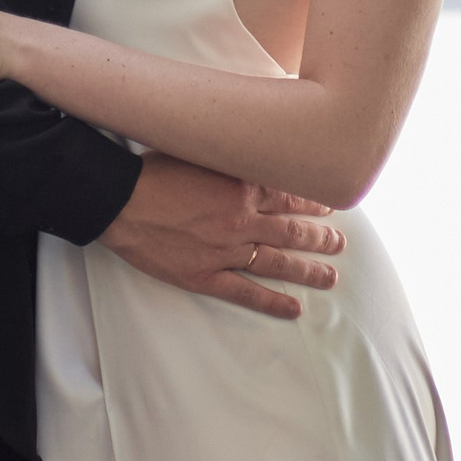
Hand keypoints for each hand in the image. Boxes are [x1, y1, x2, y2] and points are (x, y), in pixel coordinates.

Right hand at [98, 157, 342, 321]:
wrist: (121, 201)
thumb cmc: (155, 170)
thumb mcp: (200, 153)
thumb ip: (231, 159)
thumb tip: (255, 151)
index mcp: (240, 186)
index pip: (288, 196)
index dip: (312, 202)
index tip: (330, 207)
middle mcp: (241, 220)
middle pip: (291, 232)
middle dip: (320, 238)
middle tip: (339, 244)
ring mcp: (226, 251)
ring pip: (278, 264)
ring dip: (308, 271)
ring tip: (330, 277)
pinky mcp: (206, 276)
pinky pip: (247, 294)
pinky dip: (273, 302)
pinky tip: (294, 309)